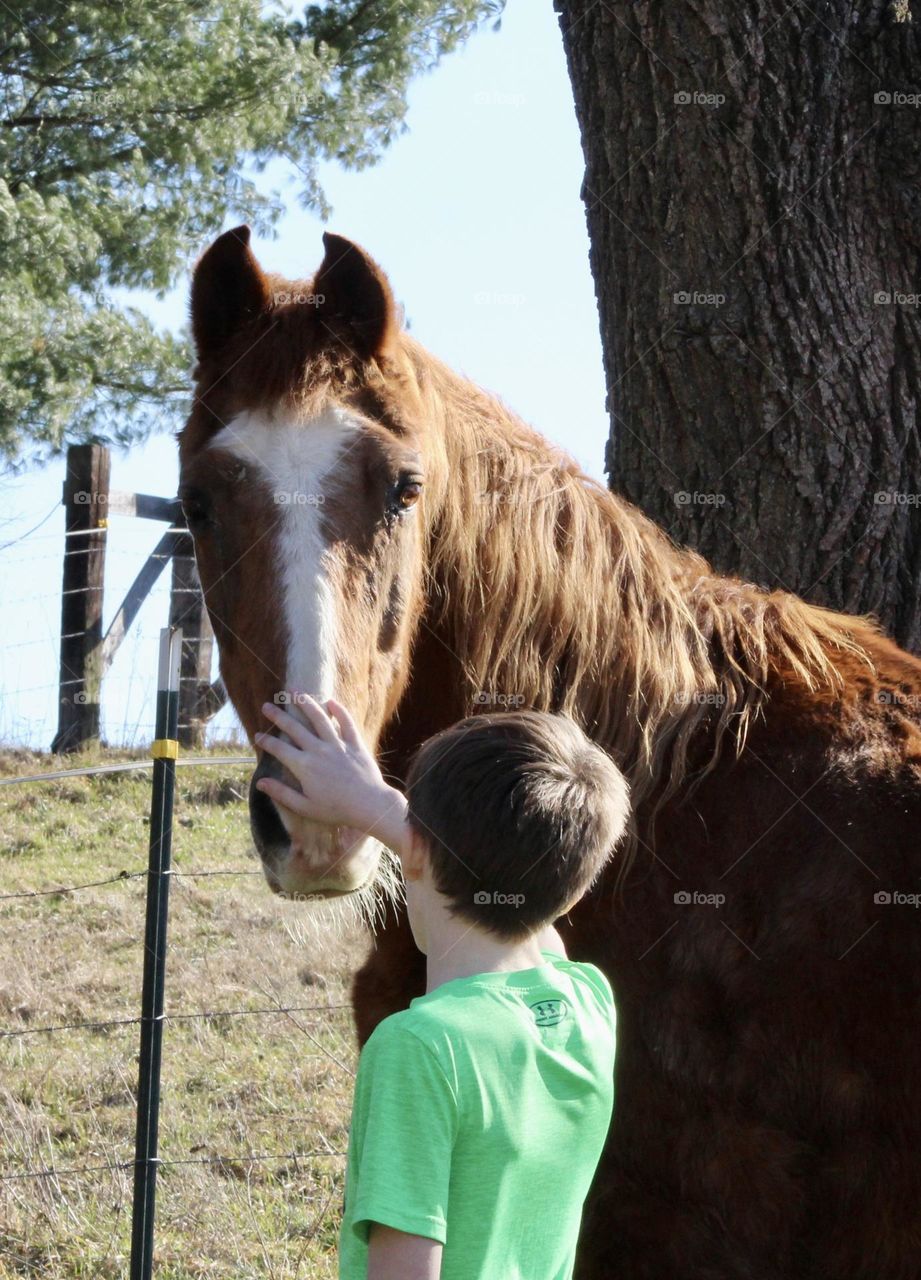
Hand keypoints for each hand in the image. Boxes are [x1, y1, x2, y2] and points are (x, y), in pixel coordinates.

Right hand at [254, 693, 409, 853]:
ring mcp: (337, 744)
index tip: (257, 735)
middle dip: (278, 716)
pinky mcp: (355, 743)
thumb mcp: (305, 807)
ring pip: (319, 718)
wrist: (369, 805)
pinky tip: (330, 701)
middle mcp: (318, 750)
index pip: (279, 749)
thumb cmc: (336, 810)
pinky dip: (339, 711)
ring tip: (294, 691)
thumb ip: (282, 793)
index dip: (266, 741)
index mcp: (304, 766)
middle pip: (294, 728)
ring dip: (305, 703)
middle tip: (266, 706)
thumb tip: (260, 783)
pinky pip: (346, 722)